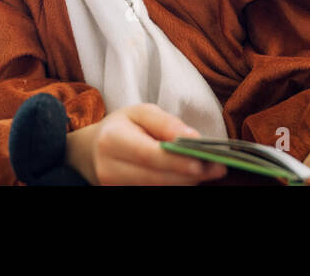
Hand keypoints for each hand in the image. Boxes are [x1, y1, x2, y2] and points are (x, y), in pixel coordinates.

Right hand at [65, 103, 228, 185]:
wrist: (91, 152)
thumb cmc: (122, 127)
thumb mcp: (140, 113)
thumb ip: (166, 123)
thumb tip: (193, 139)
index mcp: (112, 140)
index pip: (149, 154)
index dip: (178, 160)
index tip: (204, 161)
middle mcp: (109, 169)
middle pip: (156, 178)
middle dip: (190, 174)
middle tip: (218, 168)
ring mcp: (114, 188)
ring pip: (157, 190)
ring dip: (186, 182)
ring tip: (209, 171)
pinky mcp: (121, 196)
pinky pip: (153, 193)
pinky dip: (175, 186)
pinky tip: (190, 177)